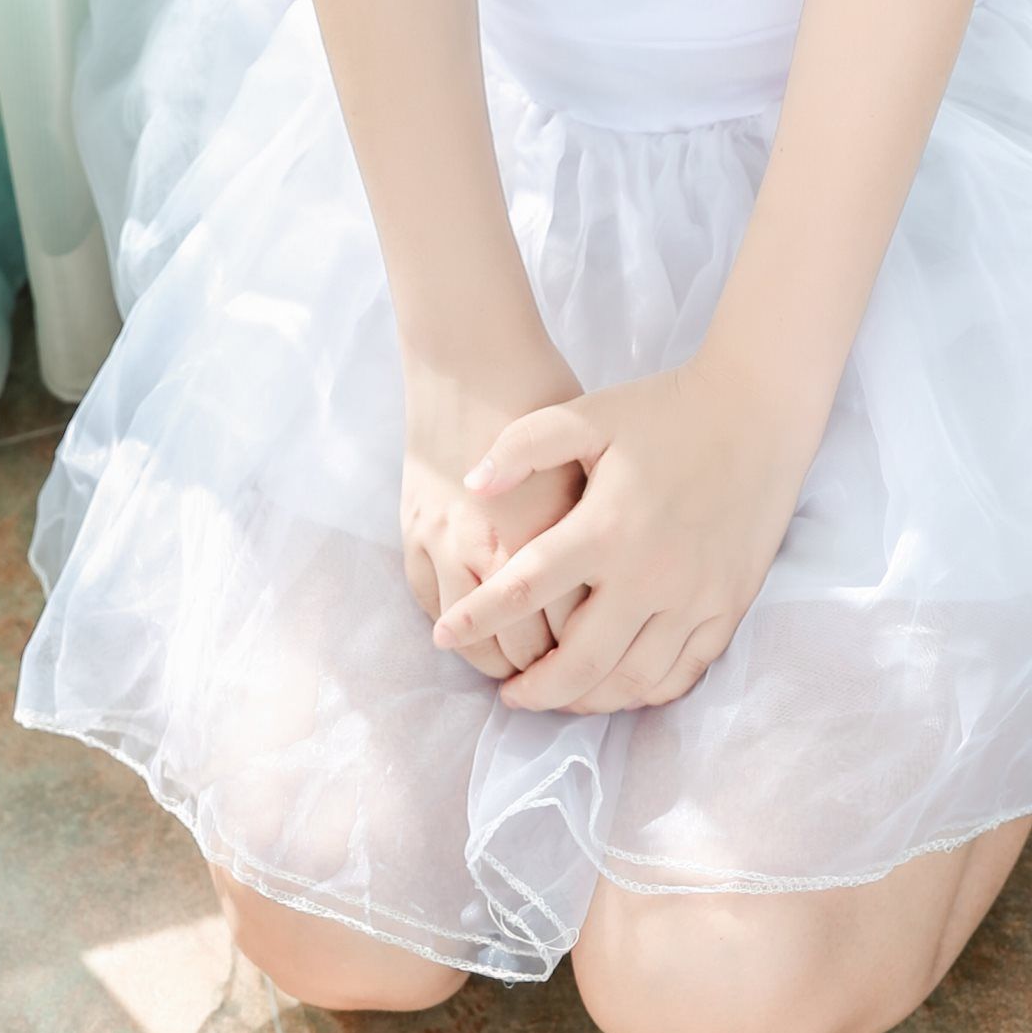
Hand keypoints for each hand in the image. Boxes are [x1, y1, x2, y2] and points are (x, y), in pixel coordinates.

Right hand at [399, 344, 588, 684]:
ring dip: (502, 660)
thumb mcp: (586, 460)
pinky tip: (484, 629)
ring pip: (473, 644)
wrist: (471, 357)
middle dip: (551, 674)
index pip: (570, 634)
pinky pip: (431, 607)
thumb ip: (597, 532)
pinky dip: (459, 628)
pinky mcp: (412, 537)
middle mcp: (483, 553)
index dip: (595, 656)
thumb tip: (618, 588)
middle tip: (577, 675)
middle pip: (521, 651)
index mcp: (537, 538)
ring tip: (533, 663)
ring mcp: (440, 548)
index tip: (612, 657)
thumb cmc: (539, 400)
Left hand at [428, 358, 825, 716]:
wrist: (758, 410)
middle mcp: (648, 574)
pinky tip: (619, 686)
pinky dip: (644, 692)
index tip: (443, 638)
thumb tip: (472, 484)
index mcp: (605, 528)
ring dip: (586, 699)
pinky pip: (681, 674)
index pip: (524, 590)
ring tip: (558, 694)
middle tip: (508, 692)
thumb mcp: (590, 413)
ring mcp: (693, 597)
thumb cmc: (666, 409)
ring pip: (631, 681)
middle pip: (579, 663)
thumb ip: (526, 444)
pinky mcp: (727, 606)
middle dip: (534, 689)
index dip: (477, 619)